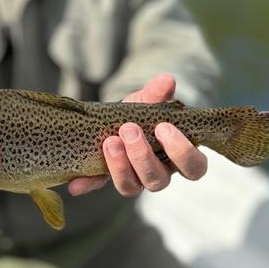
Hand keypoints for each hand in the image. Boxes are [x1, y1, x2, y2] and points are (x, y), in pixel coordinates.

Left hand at [67, 73, 207, 196]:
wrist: (112, 120)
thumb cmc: (139, 115)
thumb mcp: (146, 102)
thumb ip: (157, 94)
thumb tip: (167, 80)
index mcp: (176, 157)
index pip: (193, 167)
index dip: (181, 152)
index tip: (163, 127)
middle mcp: (157, 173)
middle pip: (158, 180)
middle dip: (143, 156)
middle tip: (129, 130)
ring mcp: (132, 180)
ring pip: (131, 187)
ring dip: (120, 166)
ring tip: (110, 141)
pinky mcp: (105, 180)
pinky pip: (97, 187)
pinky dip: (86, 185)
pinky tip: (75, 183)